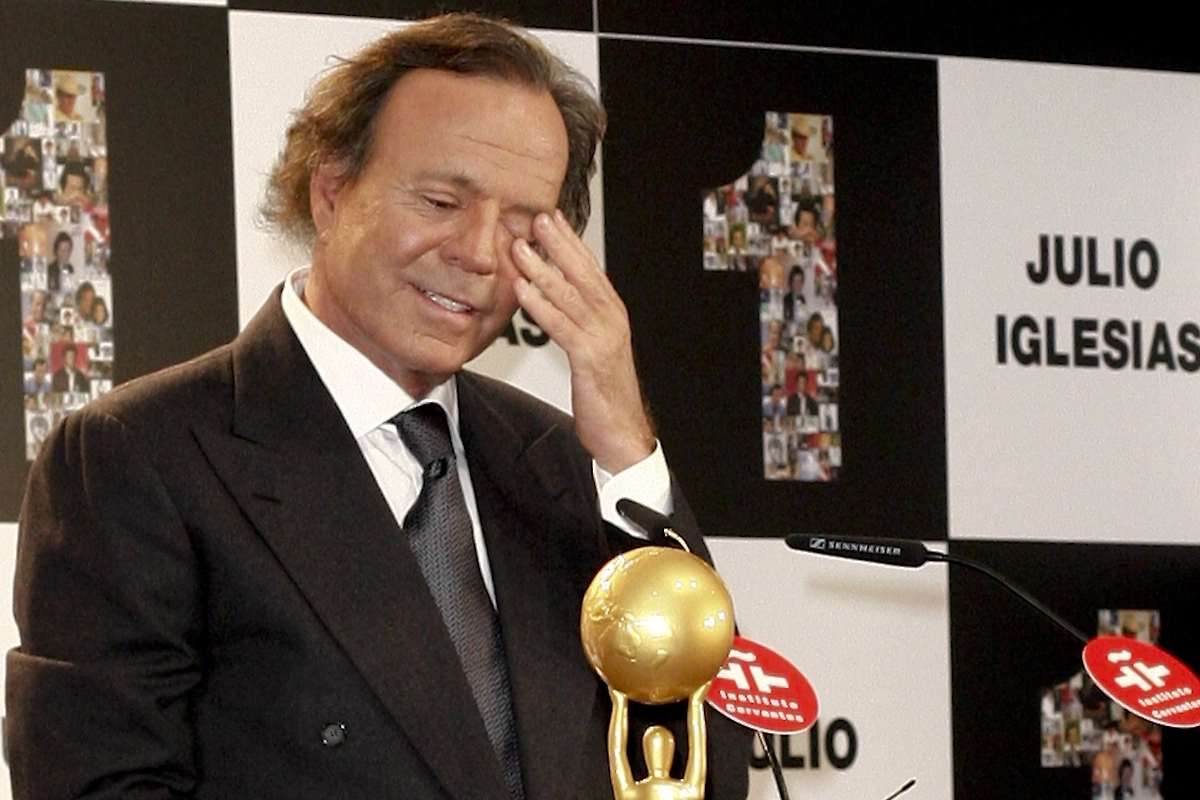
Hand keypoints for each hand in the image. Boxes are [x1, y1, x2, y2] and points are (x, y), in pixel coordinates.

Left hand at [512, 210, 654, 473]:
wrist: (624, 434)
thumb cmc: (605, 395)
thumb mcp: (592, 350)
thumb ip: (577, 322)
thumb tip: (555, 299)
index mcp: (612, 315)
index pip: (590, 269)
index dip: (570, 241)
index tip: (551, 218)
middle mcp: (612, 321)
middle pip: (583, 273)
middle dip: (559, 243)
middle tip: (536, 217)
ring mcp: (604, 339)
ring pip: (570, 296)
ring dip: (543, 269)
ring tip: (520, 248)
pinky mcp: (591, 360)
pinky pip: (563, 327)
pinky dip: (542, 306)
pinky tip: (523, 290)